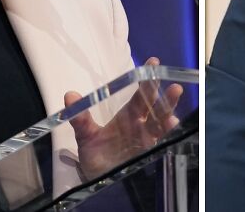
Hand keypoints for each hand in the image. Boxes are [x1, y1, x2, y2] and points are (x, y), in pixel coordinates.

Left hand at [63, 57, 184, 179]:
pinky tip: (172, 128)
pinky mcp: (149, 156)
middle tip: (175, 88)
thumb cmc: (95, 156)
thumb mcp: (86, 136)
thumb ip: (80, 117)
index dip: (147, 81)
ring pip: (162, 125)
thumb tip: (69, 96)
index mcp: (129, 115)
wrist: (97, 182)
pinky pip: (161, 144)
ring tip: (173, 115)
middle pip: (156, 108)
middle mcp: (142, 126)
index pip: (141, 95)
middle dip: (165, 98)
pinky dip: (167, 136)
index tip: (153, 63)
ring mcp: (147, 141)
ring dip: (169, 117)